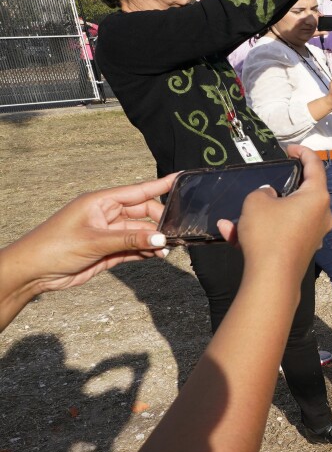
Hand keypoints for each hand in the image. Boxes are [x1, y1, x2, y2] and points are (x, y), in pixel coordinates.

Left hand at [6, 174, 176, 295]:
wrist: (33, 272)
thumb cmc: (54, 247)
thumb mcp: (95, 241)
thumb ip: (130, 240)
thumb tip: (160, 238)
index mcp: (100, 202)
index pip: (137, 191)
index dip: (159, 185)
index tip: (179, 179)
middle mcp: (106, 215)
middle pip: (142, 213)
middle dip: (159, 222)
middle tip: (175, 232)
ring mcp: (108, 234)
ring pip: (140, 233)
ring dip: (154, 240)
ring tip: (169, 247)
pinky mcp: (108, 251)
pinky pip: (134, 248)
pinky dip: (146, 251)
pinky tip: (157, 255)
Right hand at [225, 147, 331, 279]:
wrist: (271, 278)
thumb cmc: (268, 233)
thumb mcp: (256, 201)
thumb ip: (263, 192)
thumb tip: (271, 196)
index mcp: (317, 197)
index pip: (315, 166)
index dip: (303, 152)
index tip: (289, 149)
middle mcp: (322, 215)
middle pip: (302, 193)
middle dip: (279, 188)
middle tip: (267, 180)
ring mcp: (314, 235)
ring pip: (284, 216)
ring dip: (259, 215)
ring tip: (233, 218)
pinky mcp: (302, 250)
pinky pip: (279, 234)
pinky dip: (260, 232)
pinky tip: (231, 234)